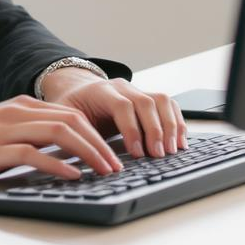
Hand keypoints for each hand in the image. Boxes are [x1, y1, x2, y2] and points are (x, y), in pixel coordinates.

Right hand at [0, 95, 125, 191]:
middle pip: (70, 119)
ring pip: (58, 132)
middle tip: (118, 166)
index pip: (68, 113)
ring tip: (104, 171)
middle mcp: (15, 112)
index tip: (113, 154)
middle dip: (100, 142)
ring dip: (87, 152)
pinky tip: (72, 176)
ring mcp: (4, 128)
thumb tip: (65, 157)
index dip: (96, 132)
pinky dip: (57, 164)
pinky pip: (33, 153)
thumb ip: (28, 138)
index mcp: (19, 106)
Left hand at [40, 68, 187, 158]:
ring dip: (170, 126)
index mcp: (100, 91)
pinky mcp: (147, 97)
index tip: (137, 153)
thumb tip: (84, 156)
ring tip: (171, 151)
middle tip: (158, 156)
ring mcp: (136, 90)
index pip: (122, 106)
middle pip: (146, 102)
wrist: (77, 90)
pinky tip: (179, 142)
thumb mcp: (64, 117)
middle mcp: (121, 87)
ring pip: (161, 100)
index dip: (132, 129)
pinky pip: (168, 104)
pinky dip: (177, 122)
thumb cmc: (71, 107)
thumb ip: (74, 132)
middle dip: (155, 131)